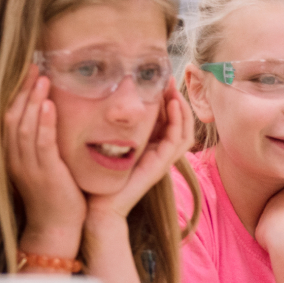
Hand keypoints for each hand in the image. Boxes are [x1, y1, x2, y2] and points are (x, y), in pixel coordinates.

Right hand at [0, 67, 84, 255]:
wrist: (56, 227)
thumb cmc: (53, 193)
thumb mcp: (37, 163)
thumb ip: (34, 140)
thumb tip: (35, 111)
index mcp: (9, 154)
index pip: (3, 116)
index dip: (12, 92)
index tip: (23, 70)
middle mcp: (13, 158)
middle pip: (10, 116)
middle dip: (21, 90)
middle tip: (32, 66)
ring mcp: (28, 166)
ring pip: (23, 127)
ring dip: (32, 100)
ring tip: (41, 79)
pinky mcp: (45, 173)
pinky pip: (41, 144)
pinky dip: (43, 123)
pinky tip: (48, 106)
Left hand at [86, 84, 193, 224]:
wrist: (99, 204)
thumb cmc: (99, 175)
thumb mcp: (107, 143)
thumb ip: (113, 126)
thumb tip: (105, 99)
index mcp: (151, 146)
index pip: (167, 119)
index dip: (167, 98)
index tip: (159, 79)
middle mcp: (160, 152)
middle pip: (180, 122)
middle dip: (177, 98)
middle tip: (169, 78)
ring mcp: (163, 159)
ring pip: (184, 129)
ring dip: (182, 108)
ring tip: (173, 89)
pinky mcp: (162, 165)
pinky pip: (178, 139)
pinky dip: (178, 121)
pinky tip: (172, 105)